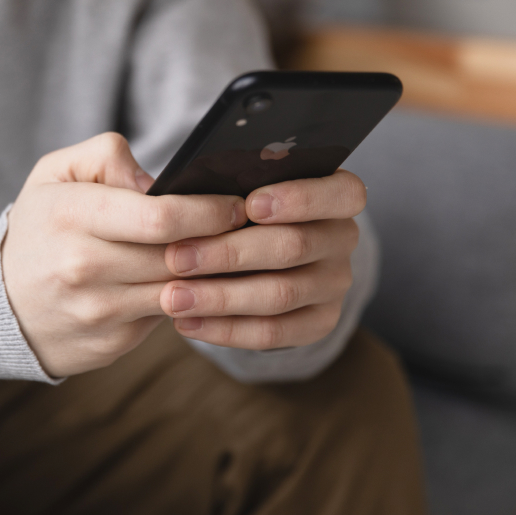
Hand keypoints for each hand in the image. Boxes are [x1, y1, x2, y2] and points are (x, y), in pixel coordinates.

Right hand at [1, 133, 245, 376]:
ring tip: (231, 254)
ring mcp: (97, 312)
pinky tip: (197, 283)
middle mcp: (82, 268)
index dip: (210, 211)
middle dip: (222, 242)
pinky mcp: (110, 344)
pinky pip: (166, 318)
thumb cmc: (39, 228)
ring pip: (180, 291)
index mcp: (71, 216)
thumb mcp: (55, 173)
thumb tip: (157, 181)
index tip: (236, 205)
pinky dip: (188, 300)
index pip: (161, 217)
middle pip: (179, 255)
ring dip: (212, 274)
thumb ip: (105, 155)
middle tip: (248, 229)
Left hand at [159, 169, 365, 349]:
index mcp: (336, 193)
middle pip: (294, 246)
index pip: (342, 193)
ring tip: (173, 297)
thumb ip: (227, 181)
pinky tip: (186, 322)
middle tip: (177, 257)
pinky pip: (273, 333)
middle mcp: (342, 238)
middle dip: (229, 253)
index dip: (299, 198)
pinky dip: (225, 330)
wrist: (252, 255)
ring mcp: (334, 283)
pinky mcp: (319, 322)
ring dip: (220, 298)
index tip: (249, 205)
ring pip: (280, 294)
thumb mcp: (239, 183)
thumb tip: (183, 187)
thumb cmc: (239, 205)